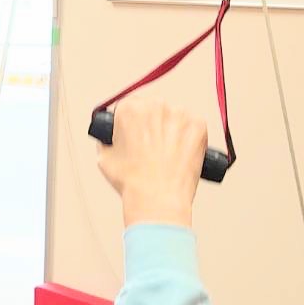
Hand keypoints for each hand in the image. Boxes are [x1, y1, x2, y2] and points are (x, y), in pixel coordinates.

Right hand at [96, 95, 207, 227]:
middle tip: (151, 147)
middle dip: (151, 124)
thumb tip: (113, 137)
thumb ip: (107, 139)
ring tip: (166, 154)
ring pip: (174, 117)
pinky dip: (188, 137)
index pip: (129, 105)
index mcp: (130, 109)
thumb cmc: (132, 182)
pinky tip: (180, 154)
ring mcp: (180, 115)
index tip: (134, 133)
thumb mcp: (105, 158)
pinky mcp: (198, 126)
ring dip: (170, 129)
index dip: (130, 122)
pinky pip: (192, 126)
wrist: (157, 199)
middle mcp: (156, 106)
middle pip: (153, 108)